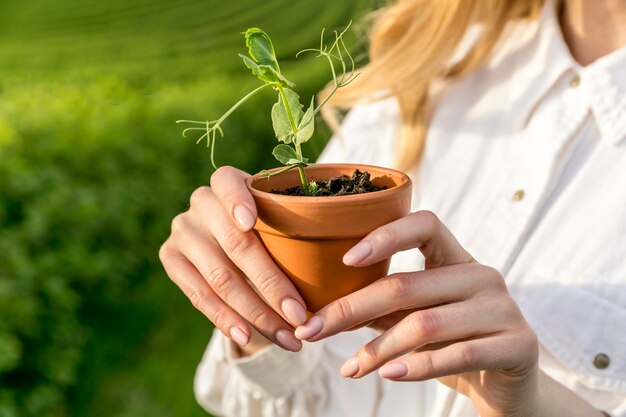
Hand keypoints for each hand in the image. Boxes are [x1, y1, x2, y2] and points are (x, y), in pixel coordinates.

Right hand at [159, 166, 306, 352]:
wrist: (229, 237)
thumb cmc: (270, 223)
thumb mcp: (280, 213)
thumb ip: (294, 223)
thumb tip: (336, 262)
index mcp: (227, 181)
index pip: (227, 183)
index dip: (238, 201)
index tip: (250, 222)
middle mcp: (200, 202)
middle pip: (235, 244)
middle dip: (271, 284)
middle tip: (299, 314)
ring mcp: (182, 231)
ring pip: (220, 278)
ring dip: (256, 313)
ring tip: (287, 337)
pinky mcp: (170, 258)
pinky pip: (199, 296)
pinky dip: (226, 320)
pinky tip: (248, 336)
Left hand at [294, 210, 540, 416]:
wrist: (508, 385)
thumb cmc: (453, 344)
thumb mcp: (416, 319)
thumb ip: (383, 309)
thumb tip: (323, 310)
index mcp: (457, 259)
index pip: (425, 225)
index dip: (385, 236)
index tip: (345, 261)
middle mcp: (482, 275)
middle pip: (407, 284)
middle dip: (352, 309)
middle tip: (312, 330)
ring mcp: (503, 308)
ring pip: (426, 323)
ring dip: (378, 349)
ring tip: (349, 368)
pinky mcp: (518, 344)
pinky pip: (459, 355)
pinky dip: (418, 367)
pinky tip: (389, 375)